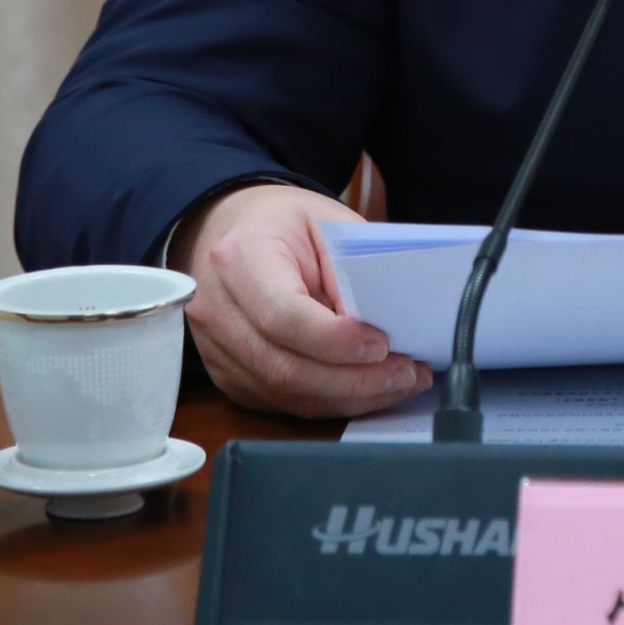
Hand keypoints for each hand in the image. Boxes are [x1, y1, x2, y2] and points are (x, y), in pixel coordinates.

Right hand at [168, 183, 431, 418]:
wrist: (231, 228)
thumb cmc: (284, 222)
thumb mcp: (326, 222)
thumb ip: (352, 269)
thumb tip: (384, 325)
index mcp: (240, 258)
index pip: (284, 316)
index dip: (336, 341)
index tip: (382, 345)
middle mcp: (218, 309)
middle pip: (285, 368)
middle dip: (354, 380)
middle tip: (406, 375)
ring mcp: (216, 348)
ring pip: (285, 394)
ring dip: (349, 397)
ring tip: (398, 385)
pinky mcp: (227, 374)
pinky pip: (280, 402)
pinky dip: (329, 402)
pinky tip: (366, 391)